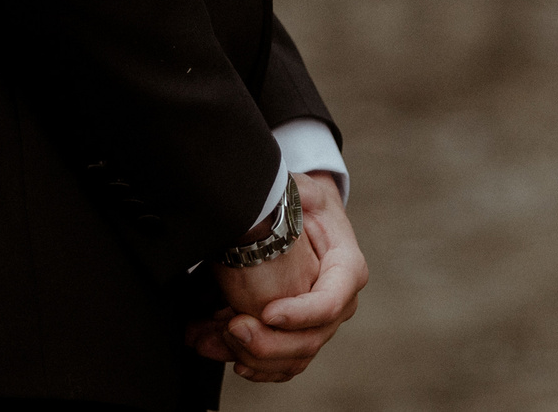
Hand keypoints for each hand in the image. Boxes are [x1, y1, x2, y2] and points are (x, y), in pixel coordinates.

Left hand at [185, 173, 367, 383]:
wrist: (304, 223)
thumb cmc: (305, 207)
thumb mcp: (304, 192)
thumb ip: (296, 194)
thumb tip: (277, 195)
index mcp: (346, 269)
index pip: (330, 302)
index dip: (300, 314)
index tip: (267, 311)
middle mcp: (338, 304)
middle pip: (309, 341)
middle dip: (267, 342)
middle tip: (230, 327)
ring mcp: (318, 326)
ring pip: (291, 361)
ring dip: (249, 355)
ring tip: (211, 337)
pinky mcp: (297, 338)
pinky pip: (278, 366)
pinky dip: (249, 364)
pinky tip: (221, 351)